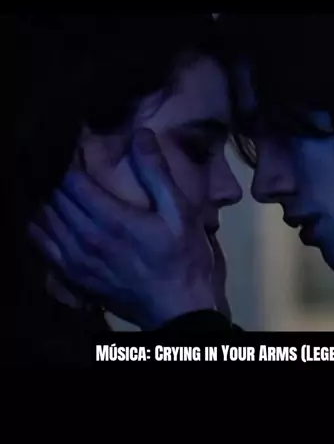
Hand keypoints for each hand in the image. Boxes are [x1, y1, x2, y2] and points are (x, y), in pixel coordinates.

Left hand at [29, 129, 221, 329]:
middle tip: (65, 162)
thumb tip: (140, 134)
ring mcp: (75, 260)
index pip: (71, 180)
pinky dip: (40, 226)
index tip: (77, 147)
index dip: (71, 160)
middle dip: (56, 176)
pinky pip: (41, 245)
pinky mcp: (72, 276)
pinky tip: (50, 218)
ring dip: (47, 199)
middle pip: (54, 198)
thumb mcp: (180, 212)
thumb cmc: (183, 256)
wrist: (177, 309)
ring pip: (43, 220)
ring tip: (56, 186)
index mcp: (111, 219)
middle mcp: (85, 238)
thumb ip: (157, 173)